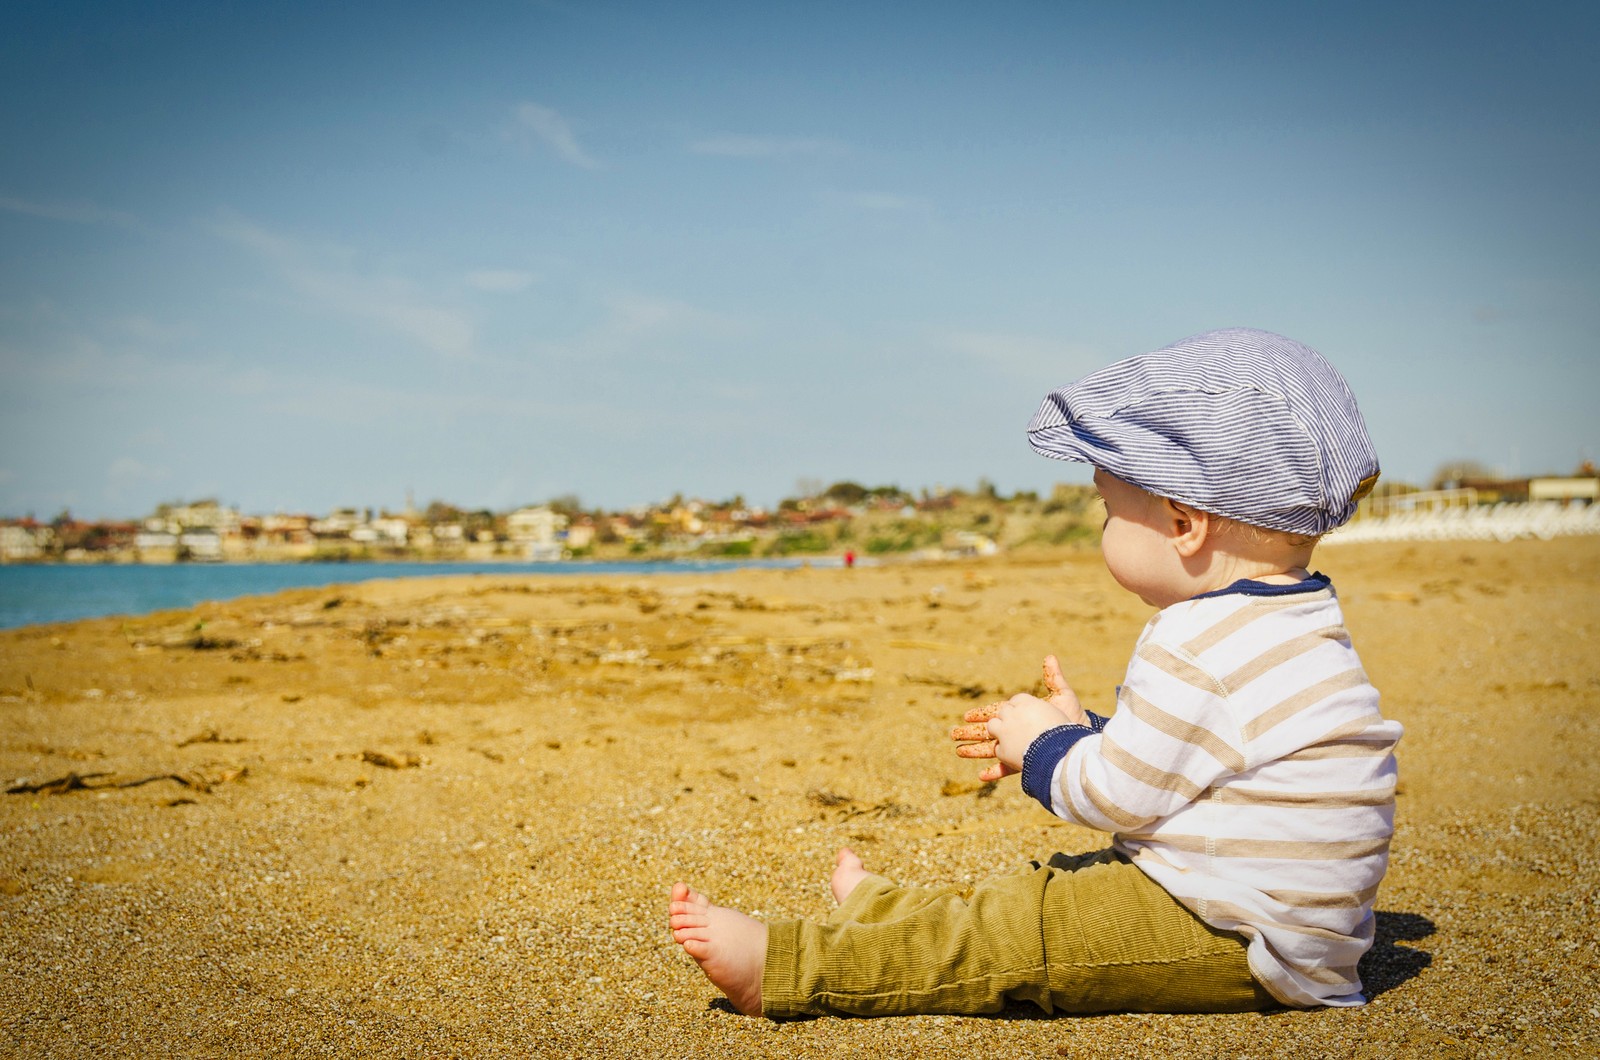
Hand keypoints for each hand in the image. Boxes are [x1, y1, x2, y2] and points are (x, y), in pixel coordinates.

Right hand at [949, 655, 1088, 781]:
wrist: (1084, 739)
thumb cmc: (1074, 717)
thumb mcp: (1063, 695)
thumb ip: (1053, 678)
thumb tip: (1050, 657)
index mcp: (1022, 716)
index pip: (996, 714)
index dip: (981, 715)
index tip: (966, 716)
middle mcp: (1018, 732)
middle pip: (989, 732)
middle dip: (970, 733)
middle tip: (952, 734)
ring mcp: (1021, 748)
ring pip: (992, 750)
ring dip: (975, 751)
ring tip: (958, 752)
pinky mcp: (1026, 762)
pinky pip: (1007, 769)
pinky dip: (994, 772)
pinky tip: (980, 776)